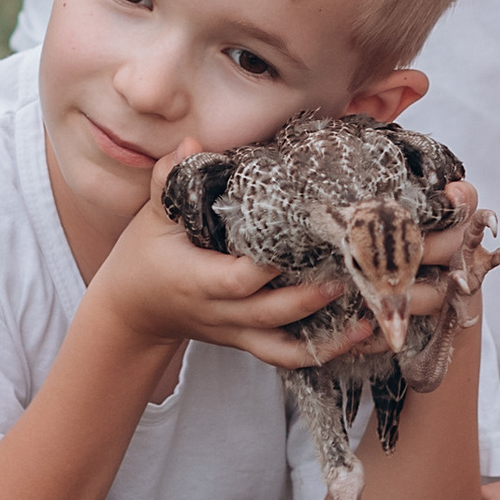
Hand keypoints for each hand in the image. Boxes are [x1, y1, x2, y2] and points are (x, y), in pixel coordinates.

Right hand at [89, 164, 360, 371]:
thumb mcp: (153, 218)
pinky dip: (320, 353)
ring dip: (326, 342)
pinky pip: (284, 356)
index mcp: (198, 280)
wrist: (133, 313)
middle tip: (347, 279)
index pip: (237, 280)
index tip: (298, 245)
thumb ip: (170, 180)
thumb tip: (190, 143)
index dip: (266, 268)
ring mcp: (236, 332)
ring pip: (282, 348)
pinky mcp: (247, 341)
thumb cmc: (145, 257)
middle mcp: (220, 312)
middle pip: (269, 315)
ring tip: (366, 324)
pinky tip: (356, 340)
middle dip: (308, 300)